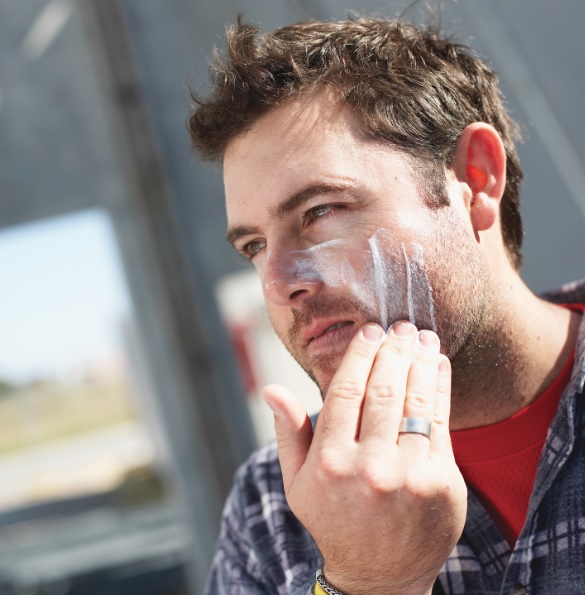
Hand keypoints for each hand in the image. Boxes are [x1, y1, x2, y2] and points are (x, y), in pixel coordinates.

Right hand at [262, 322, 466, 594]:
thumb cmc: (334, 519)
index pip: (346, 391)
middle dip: (393, 351)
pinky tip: (438, 366)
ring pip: (414, 402)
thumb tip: (272, 390)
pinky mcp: (441, 483)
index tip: (370, 332)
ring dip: (420, 362)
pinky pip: (440, 423)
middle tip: (400, 326)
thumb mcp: (297, 483)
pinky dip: (440, 388)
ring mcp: (408, 476)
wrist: (382, 576)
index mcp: (328, 462)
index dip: (360, 355)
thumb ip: (288, 433)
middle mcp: (368, 467)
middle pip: (383, 390)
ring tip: (423, 337)